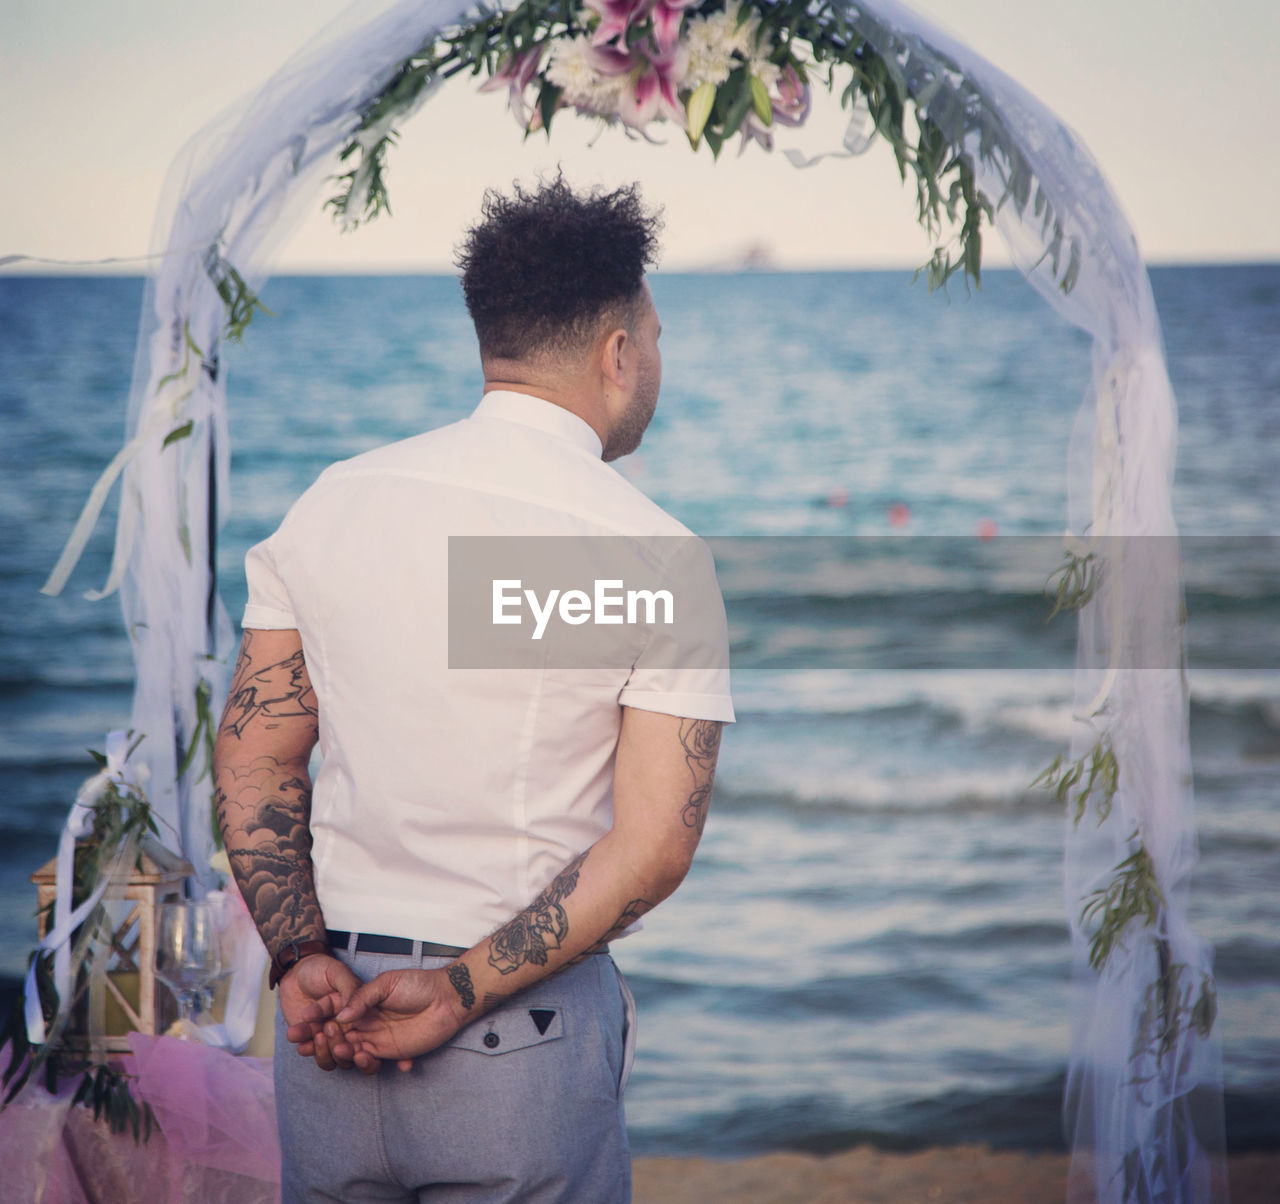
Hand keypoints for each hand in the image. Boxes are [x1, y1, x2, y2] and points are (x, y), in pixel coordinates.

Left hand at [279, 953, 380, 1073]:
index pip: (366, 1032)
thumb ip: (348, 987)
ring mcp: (329, 1033)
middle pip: (351, 1049)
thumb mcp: (337, 972)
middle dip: (340, 1045)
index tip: (349, 1034)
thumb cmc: (319, 968)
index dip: (361, 1041)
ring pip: (334, 1056)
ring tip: (316, 1034)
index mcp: (358, 1010)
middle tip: (328, 1027)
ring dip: (325, 1051)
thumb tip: (352, 1010)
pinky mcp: (312, 1038)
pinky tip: (303, 1045)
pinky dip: (310, 1051)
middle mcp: (346, 1026)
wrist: (294, 971)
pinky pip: (315, 1053)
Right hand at [329, 967, 468, 1071]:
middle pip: (336, 1036)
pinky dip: (368, 1064)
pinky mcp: (390, 1052)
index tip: (304, 1023)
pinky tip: (369, 1056)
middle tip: (323, 1036)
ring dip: (344, 1053)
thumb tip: (341, 1015)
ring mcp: (376, 1038)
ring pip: (350, 1052)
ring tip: (345, 1048)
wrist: (447, 999)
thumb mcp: (387, 983)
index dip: (317, 1019)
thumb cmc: (418, 984)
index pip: (332, 1013)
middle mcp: (364, 1022)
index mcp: (360, 1003)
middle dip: (325, 1039)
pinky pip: (372, 1063)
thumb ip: (363, 997)